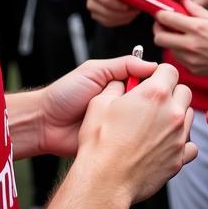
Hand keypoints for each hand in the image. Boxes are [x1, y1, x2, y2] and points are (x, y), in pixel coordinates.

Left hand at [37, 54, 159, 155]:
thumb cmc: (65, 94)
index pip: (147, 83)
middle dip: (149, 105)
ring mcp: (119, 125)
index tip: (162, 85)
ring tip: (136, 121)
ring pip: (142, 124)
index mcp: (119, 85)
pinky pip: (130, 141)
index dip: (155, 84)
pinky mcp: (115, 143)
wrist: (45, 123)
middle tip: (144, 106)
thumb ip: (122, 65)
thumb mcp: (93, 70)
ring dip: (142, 123)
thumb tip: (152, 65)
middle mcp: (122, 105)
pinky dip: (133, 139)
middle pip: (148, 104)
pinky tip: (134, 137)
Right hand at [76, 62, 196, 204]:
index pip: (169, 70)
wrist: (104, 181)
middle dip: (171, 92)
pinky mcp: (179, 159)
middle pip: (184, 91)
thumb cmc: (99, 142)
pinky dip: (180, 143)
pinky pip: (190, 145)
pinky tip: (163, 144)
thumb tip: (123, 82)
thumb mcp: (99, 102)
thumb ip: (117, 86)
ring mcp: (179, 137)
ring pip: (188, 116)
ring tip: (155, 124)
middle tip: (152, 102)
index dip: (159, 73)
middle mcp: (172, 113)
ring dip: (176, 115)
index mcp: (154, 94)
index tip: (151, 79)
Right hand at [85, 0, 137, 26]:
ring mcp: (94, 11)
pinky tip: (132, 14)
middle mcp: (90, 1)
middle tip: (136, 9)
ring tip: (136, 11)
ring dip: (124, 18)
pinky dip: (123, 20)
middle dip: (122, 13)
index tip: (127, 5)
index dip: (115, 4)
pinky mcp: (100, 18)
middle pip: (105, 11)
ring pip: (108, 20)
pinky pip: (111, 23)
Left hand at [153, 0, 207, 78]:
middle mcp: (191, 44)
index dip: (160, 14)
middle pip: (159, 38)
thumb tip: (183, 1)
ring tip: (179, 36)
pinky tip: (190, 47)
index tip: (162, 13)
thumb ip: (197, 9)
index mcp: (196, 27)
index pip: (166, 19)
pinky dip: (180, 52)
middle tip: (165, 26)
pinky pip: (179, 59)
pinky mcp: (194, 69)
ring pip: (168, 49)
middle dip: (159, 30)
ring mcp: (191, 59)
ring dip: (169, 41)